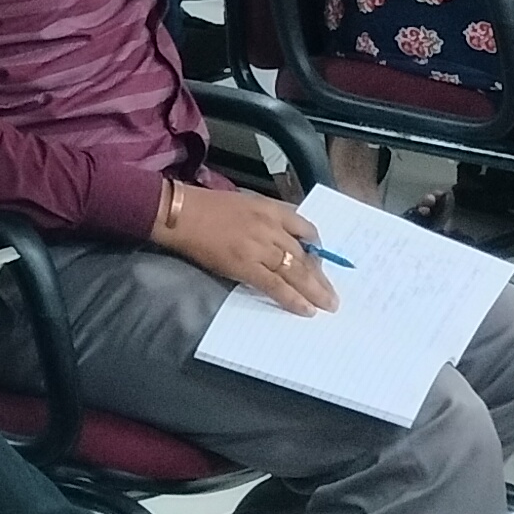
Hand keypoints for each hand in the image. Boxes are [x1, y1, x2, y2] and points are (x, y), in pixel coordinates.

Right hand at [159, 181, 335, 314]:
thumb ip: (266, 220)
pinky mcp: (246, 265)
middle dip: (321, 276)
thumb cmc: (206, 207)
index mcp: (271, 209)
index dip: (317, 248)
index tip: (322, 261)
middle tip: (333, 295)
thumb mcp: (245, 203)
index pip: (305, 228)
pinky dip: (292, 299)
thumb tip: (281, 242)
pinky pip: (275, 285)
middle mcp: (271, 227)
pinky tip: (305, 309)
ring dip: (315, 291)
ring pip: (296, 271)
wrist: (180, 213)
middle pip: (304, 255)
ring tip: (327, 305)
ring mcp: (260, 247)